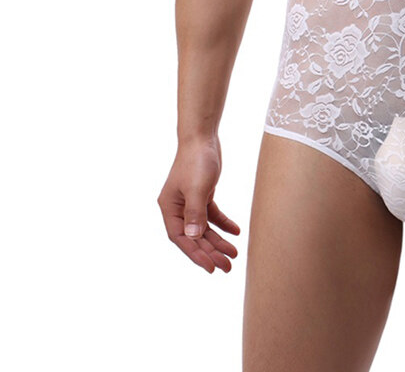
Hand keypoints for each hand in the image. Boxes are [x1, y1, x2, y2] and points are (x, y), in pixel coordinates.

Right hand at [157, 136, 240, 272]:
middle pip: (194, 236)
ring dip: (218, 241)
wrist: (203, 137)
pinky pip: (212, 215)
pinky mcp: (202, 194)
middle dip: (210, 252)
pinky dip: (223, 224)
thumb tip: (194, 238)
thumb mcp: (197, 188)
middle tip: (227, 267)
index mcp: (169, 208)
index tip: (211, 268)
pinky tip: (236, 232)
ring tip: (234, 254)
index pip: (181, 238)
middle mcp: (177, 207)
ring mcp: (190, 202)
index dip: (196, 255)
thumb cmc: (196, 160)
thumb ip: (195, 213)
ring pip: (204, 228)